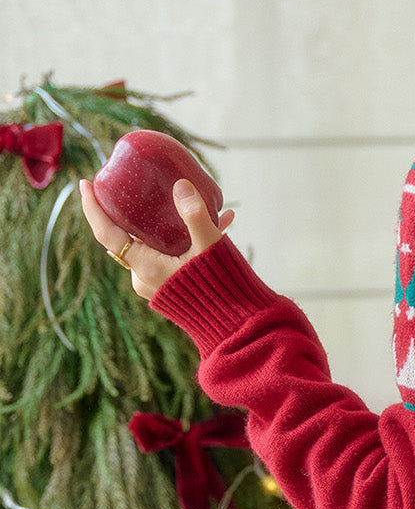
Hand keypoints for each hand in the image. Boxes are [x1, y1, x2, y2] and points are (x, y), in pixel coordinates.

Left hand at [79, 178, 234, 299]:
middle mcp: (144, 276)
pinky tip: (219, 223)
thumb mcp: (210, 248)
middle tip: (136, 183)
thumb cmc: (222, 289)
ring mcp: (157, 282)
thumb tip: (181, 185)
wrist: (236, 325)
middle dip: (132, 209)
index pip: (106, 234)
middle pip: (128, 236)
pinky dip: (183, 238)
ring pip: (152, 244)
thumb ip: (196, 216)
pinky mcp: (171, 285)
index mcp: (146, 267)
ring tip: (192, 201)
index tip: (85, 184)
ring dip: (167, 222)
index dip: (93, 208)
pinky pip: (169, 254)